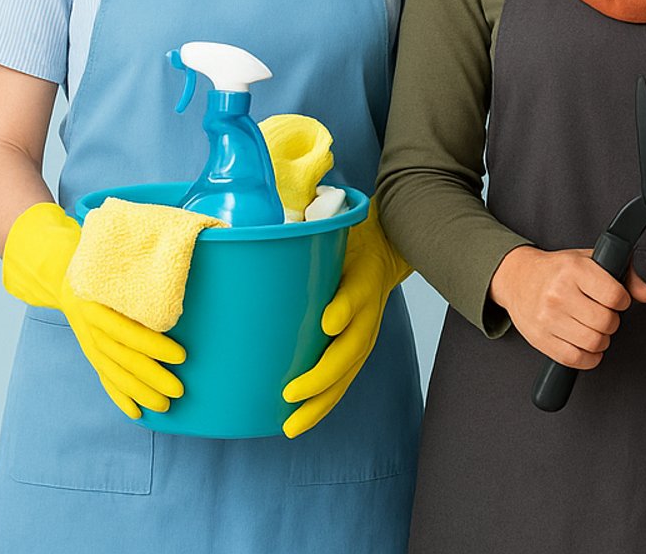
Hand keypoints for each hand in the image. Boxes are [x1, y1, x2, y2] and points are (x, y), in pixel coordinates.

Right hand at [1, 203, 185, 419]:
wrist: (64, 271)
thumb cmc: (104, 261)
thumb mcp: (118, 257)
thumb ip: (146, 261)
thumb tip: (202, 243)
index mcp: (97, 302)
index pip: (128, 330)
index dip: (153, 345)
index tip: (181, 355)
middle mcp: (90, 325)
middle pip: (122, 358)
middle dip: (151, 376)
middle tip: (179, 389)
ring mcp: (88, 341)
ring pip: (114, 372)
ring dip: (139, 391)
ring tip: (164, 406)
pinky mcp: (90, 351)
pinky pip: (104, 378)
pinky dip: (119, 396)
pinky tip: (136, 413)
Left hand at [282, 205, 410, 437]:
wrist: (391, 244)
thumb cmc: (350, 235)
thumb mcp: (335, 222)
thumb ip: (307, 224)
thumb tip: (254, 221)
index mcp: (362, 275)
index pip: (356, 293)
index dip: (344, 308)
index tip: (328, 322)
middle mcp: (367, 307)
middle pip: (353, 346)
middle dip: (323, 374)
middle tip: (290, 394)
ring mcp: (366, 328)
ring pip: (349, 371)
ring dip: (322, 399)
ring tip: (290, 424)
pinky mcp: (358, 342)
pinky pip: (344, 377)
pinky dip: (325, 400)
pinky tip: (298, 420)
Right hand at [489, 245, 631, 368]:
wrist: (517, 278)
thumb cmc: (558, 269)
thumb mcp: (590, 260)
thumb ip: (625, 274)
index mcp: (574, 270)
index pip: (615, 296)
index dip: (622, 301)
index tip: (617, 300)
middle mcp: (559, 293)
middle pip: (606, 322)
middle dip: (613, 322)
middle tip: (605, 315)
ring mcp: (548, 318)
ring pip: (593, 342)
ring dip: (602, 340)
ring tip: (596, 329)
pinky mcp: (540, 339)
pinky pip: (575, 359)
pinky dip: (589, 358)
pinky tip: (588, 347)